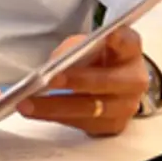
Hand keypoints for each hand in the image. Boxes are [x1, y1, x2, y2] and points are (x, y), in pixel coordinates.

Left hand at [17, 26, 147, 136]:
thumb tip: (55, 64)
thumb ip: (74, 48)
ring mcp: (126, 106)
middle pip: (107, 81)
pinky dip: (56, 117)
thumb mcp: (87, 44)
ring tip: (27, 104)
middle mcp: (133, 80)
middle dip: (77, 81)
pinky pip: (83, 123)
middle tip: (49, 79)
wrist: (113, 85)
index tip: (108, 35)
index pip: (128, 42)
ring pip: (92, 109)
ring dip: (56, 106)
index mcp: (129, 52)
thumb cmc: (97, 59)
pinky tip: (36, 112)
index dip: (119, 39)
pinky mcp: (113, 125)